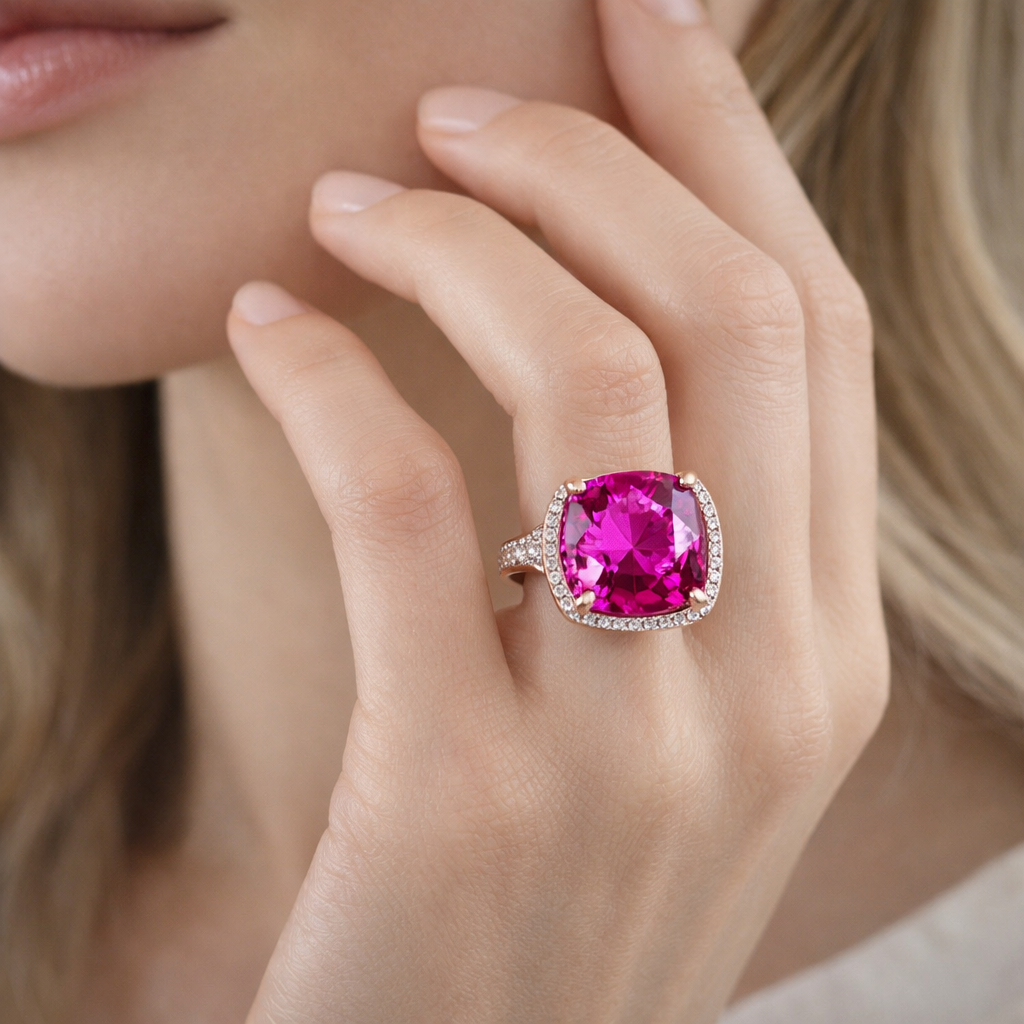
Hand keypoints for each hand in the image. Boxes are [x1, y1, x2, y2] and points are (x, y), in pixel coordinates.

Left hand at [227, 0, 887, 1019]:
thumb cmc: (560, 899)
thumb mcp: (673, 720)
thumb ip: (686, 546)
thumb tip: (618, 334)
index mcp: (827, 653)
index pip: (813, 328)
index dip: (730, 149)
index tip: (638, 26)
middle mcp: (767, 686)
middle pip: (724, 316)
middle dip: (591, 156)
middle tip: (455, 106)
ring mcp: (629, 749)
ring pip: (589, 381)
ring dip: (463, 240)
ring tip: (356, 199)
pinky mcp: (461, 795)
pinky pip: (409, 502)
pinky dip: (327, 376)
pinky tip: (270, 324)